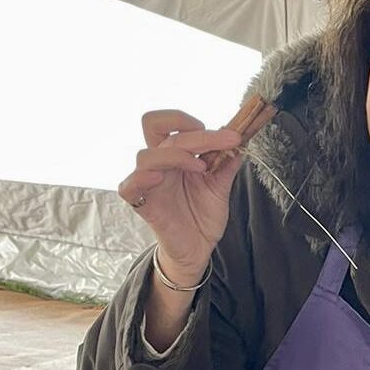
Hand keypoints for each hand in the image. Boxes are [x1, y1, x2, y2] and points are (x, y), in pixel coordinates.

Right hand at [117, 110, 242, 284]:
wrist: (198, 248)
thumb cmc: (202, 216)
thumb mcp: (219, 187)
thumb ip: (226, 164)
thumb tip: (239, 141)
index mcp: (175, 155)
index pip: (174, 125)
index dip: (194, 121)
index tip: (229, 134)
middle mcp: (159, 163)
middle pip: (154, 126)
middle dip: (188, 129)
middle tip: (220, 139)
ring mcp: (148, 182)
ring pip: (146, 155)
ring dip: (176, 154)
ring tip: (201, 167)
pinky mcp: (142, 203)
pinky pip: (129, 186)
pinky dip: (142, 177)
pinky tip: (160, 177)